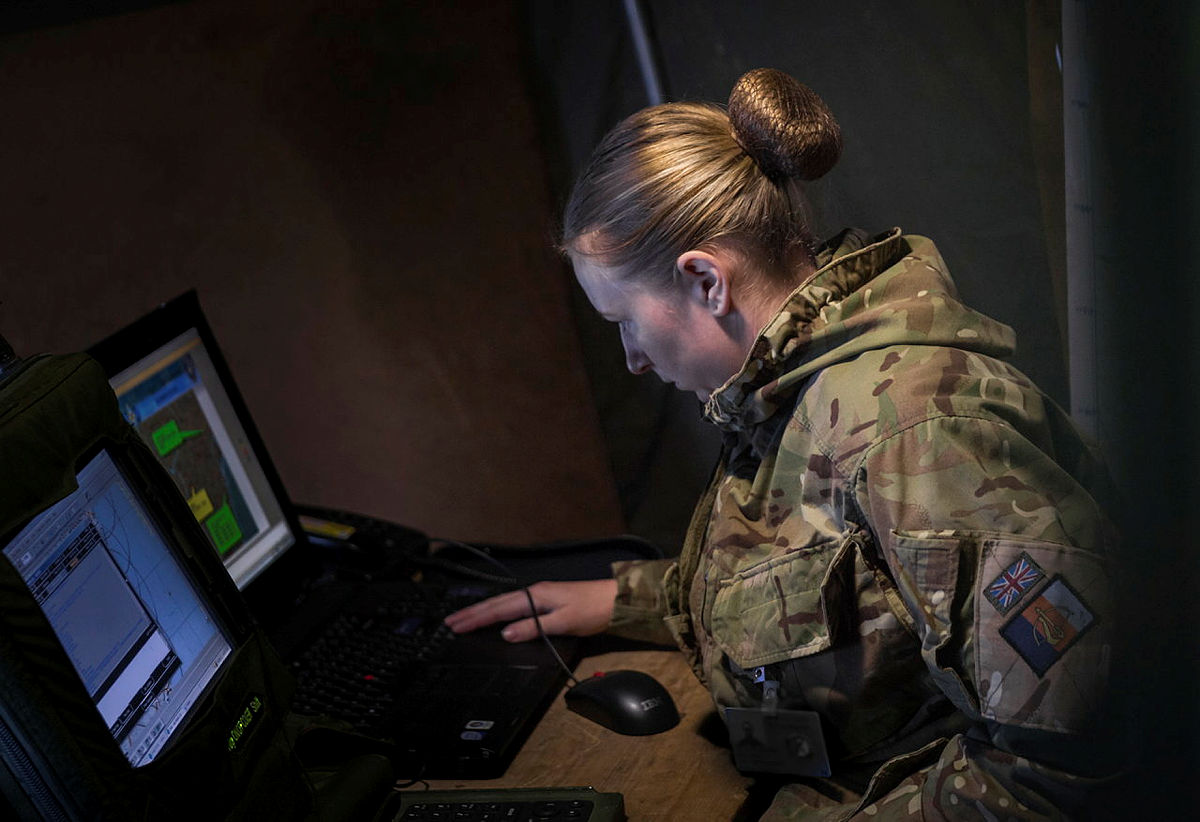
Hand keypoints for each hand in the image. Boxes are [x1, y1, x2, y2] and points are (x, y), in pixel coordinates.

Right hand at [443, 578, 617, 642]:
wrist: (617, 600)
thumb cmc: (593, 610)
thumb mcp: (564, 621)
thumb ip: (534, 627)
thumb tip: (506, 633)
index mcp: (535, 596)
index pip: (499, 609)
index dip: (476, 618)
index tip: (455, 625)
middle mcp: (534, 593)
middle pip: (497, 605)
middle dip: (472, 614)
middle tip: (450, 622)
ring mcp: (540, 596)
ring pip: (504, 604)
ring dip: (483, 612)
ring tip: (464, 619)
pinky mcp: (547, 601)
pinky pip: (515, 607)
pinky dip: (499, 613)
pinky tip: (495, 618)